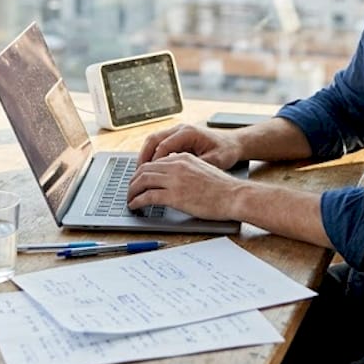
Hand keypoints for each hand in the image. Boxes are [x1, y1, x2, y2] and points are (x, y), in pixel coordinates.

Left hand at [127, 153, 243, 219]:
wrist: (234, 195)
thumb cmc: (222, 187)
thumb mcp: (202, 169)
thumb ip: (185, 169)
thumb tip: (172, 178)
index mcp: (183, 157)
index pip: (155, 161)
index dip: (142, 171)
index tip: (138, 180)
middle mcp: (176, 165)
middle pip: (144, 169)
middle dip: (133, 180)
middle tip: (130, 190)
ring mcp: (174, 180)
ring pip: (142, 181)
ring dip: (132, 191)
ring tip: (129, 199)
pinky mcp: (174, 196)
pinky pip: (148, 196)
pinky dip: (137, 201)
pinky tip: (135, 205)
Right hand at [136, 123, 241, 168]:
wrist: (233, 143)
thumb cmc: (226, 151)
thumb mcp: (215, 160)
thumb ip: (197, 165)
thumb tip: (181, 175)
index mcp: (188, 132)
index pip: (163, 145)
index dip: (154, 162)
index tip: (148, 176)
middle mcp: (180, 129)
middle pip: (153, 139)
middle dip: (143, 157)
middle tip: (137, 174)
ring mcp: (177, 132)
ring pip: (153, 141)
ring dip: (145, 156)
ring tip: (140, 173)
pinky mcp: (177, 138)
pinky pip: (159, 145)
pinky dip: (152, 156)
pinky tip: (150, 170)